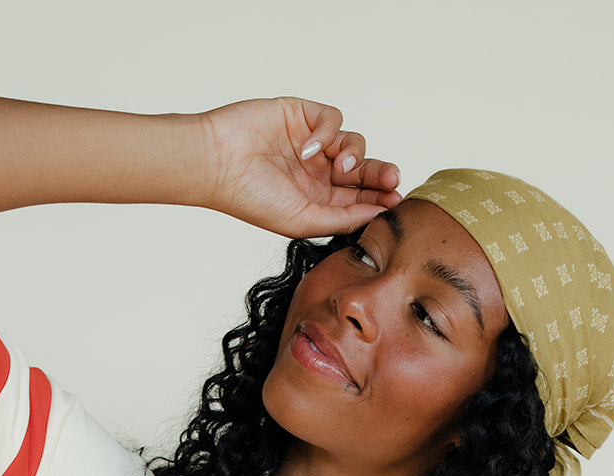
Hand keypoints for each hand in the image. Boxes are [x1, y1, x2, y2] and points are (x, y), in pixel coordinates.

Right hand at [200, 96, 401, 236]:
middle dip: (379, 173)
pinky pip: (333, 120)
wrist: (218, 164)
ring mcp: (311, 143)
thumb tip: (377, 214)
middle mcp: (318, 172)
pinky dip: (327, 132)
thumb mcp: (302, 220)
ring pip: (353, 143)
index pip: (359, 198)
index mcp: (319, 200)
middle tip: (392, 179)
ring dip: (353, 153)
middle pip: (363, 169)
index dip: (379, 197)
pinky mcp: (303, 116)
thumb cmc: (251, 198)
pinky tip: (309, 148)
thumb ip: (340, 218)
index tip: (395, 201)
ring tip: (338, 164)